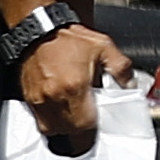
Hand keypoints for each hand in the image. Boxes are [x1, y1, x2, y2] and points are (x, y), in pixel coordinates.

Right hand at [9, 14, 116, 154]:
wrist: (39, 29)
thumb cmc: (66, 37)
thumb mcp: (102, 46)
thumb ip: (121, 67)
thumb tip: (130, 85)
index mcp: (74, 86)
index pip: (86, 124)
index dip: (94, 124)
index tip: (98, 116)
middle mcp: (54, 96)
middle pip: (70, 130)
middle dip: (82, 127)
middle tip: (88, 114)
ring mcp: (39, 99)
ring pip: (54, 129)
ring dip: (67, 126)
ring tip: (75, 112)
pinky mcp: (29, 98)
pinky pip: (41, 121)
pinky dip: (52, 120)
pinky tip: (61, 107)